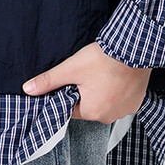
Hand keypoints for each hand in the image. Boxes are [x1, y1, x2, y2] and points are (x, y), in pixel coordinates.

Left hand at [22, 42, 151, 122]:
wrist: (135, 48)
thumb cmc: (104, 59)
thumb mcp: (71, 68)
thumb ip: (49, 81)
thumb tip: (28, 89)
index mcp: (92, 112)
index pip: (71, 108)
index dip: (69, 93)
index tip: (72, 80)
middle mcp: (109, 116)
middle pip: (89, 106)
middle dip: (85, 92)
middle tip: (88, 74)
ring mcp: (125, 110)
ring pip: (105, 103)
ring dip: (102, 91)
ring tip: (103, 73)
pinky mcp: (136, 102)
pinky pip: (120, 100)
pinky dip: (117, 91)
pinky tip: (115, 77)